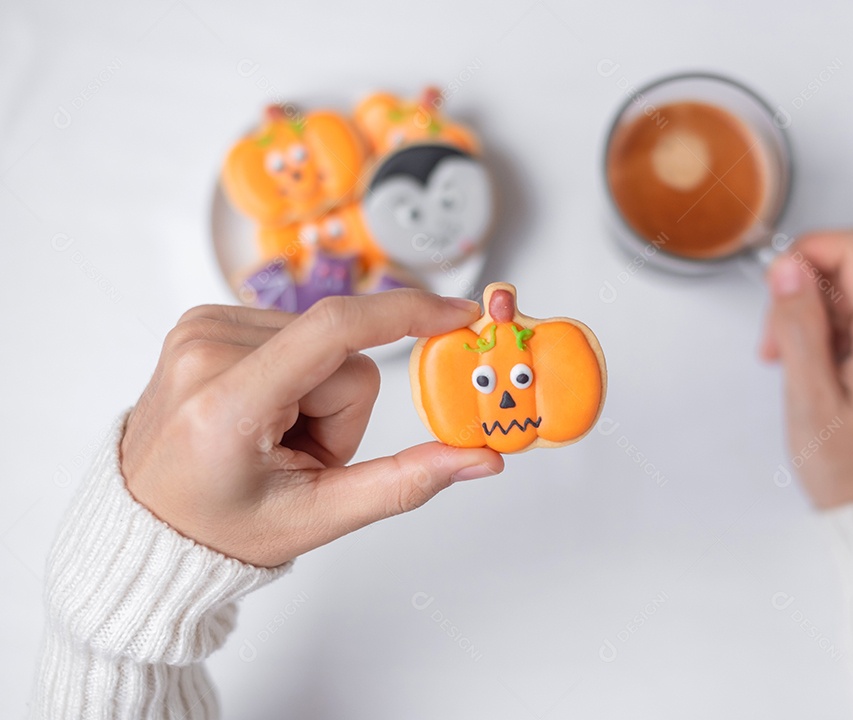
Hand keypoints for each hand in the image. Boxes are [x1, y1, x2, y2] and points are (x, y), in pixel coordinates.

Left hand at [120, 291, 503, 566]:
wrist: (149, 526)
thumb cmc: (221, 528)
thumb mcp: (318, 517)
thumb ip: (405, 483)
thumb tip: (480, 458)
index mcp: (228, 402)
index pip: (334, 330)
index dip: (407, 314)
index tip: (459, 314)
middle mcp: (205, 349)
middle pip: (342, 357)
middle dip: (340, 412)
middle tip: (298, 457)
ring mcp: (200, 329)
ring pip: (323, 344)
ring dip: (317, 396)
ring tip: (274, 440)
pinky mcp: (204, 321)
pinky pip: (294, 334)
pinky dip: (294, 377)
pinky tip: (262, 414)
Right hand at [759, 230, 852, 508]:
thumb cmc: (852, 473)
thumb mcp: (810, 401)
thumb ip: (798, 328)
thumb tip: (788, 269)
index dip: (806, 254)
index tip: (775, 286)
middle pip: (850, 268)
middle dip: (801, 294)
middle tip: (775, 344)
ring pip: (850, 292)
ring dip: (810, 317)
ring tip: (792, 367)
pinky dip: (826, 333)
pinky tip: (813, 370)